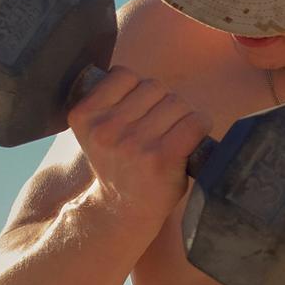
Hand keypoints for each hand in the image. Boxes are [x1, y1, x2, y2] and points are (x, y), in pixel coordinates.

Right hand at [65, 67, 213, 224]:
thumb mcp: (99, 129)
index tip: (138, 110)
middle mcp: (106, 129)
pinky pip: (194, 121)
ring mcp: (133, 144)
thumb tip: (139, 78)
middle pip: (155, 87)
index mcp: (84, 116)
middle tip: (159, 128)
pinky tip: (192, 139)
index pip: (124, 75)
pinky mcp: (161, 158)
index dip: (138, 90)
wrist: (122, 210)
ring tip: (172, 136)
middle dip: (162, 102)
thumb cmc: (119, 163)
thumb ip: (112, 101)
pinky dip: (200, 125)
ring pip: (176, 101)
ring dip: (182, 115)